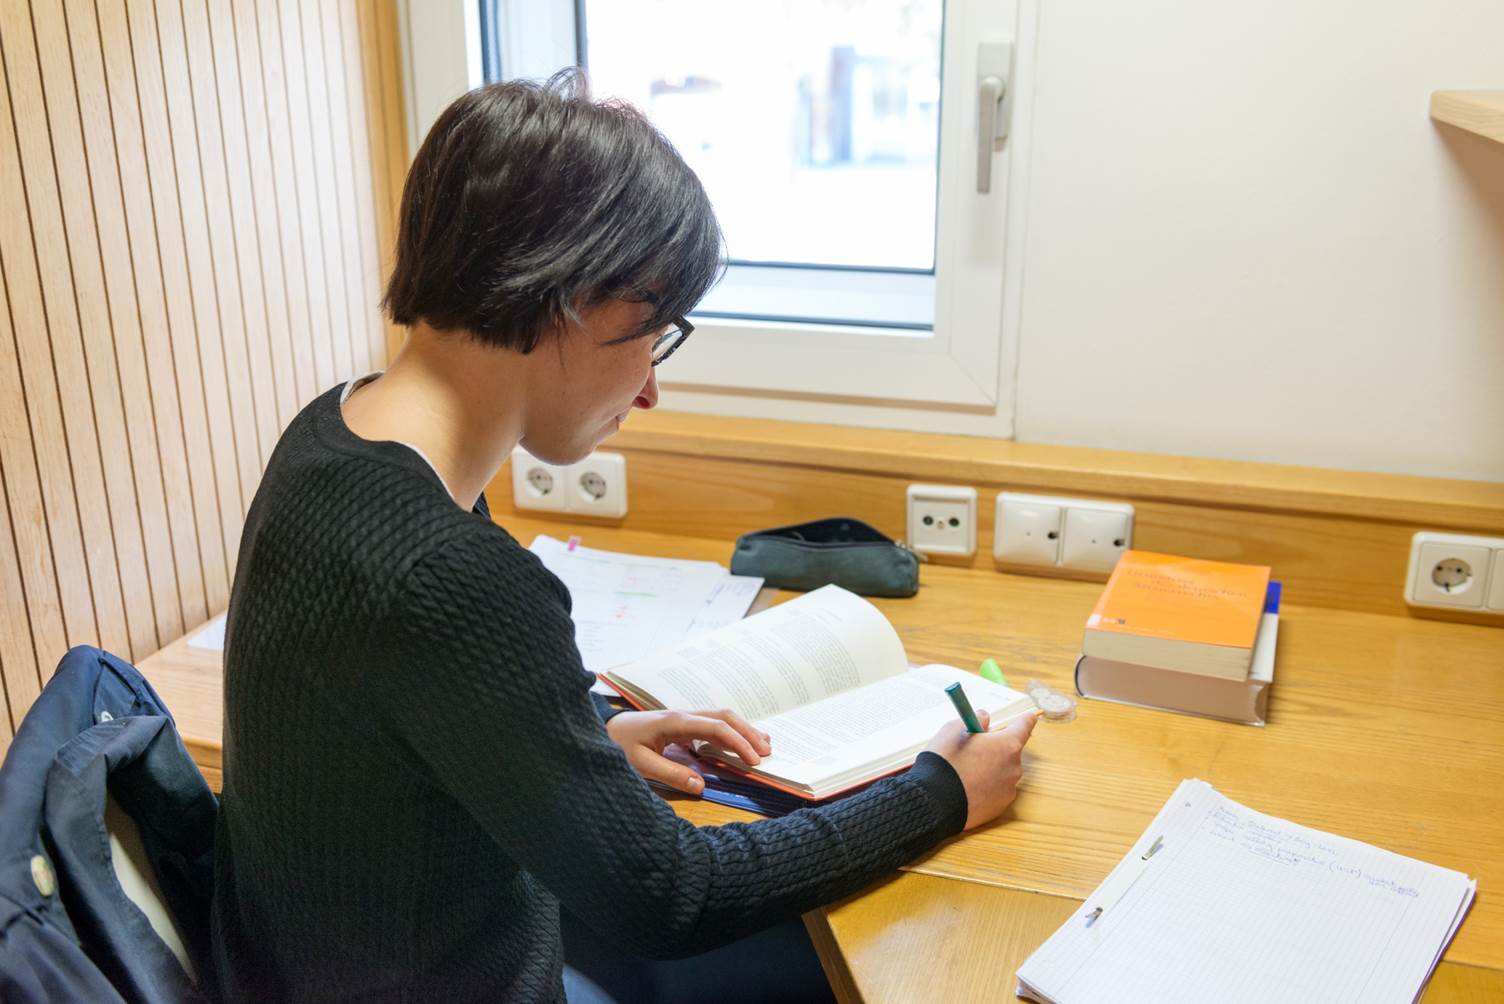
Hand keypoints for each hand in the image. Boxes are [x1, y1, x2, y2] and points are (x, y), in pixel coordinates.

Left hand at [606, 708, 772, 795]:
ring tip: (764, 746)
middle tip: (767, 754)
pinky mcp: (684, 724)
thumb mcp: (640, 764)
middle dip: (748, 733)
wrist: (604, 729)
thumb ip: (670, 774)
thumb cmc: (620, 745)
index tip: (754, 760)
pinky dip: (732, 732)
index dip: (738, 742)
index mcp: (676, 721)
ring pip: (722, 717)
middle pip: (725, 717)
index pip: (716, 727)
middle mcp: (684, 715)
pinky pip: (713, 724)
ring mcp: (685, 717)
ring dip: (744, 730)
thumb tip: (701, 786)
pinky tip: (742, 743)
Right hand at [924, 709, 1039, 829]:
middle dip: (995, 747)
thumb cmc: (944, 764)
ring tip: (965, 771)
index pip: (1025, 725)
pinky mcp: (999, 807)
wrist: (934, 803)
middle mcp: (1013, 768)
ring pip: (1002, 771)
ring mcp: (1008, 790)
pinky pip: (996, 790)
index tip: (1022, 717)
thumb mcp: (953, 729)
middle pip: (1010, 750)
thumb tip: (984, 719)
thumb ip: (975, 719)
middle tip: (973, 747)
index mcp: (1007, 745)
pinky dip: (985, 786)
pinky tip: (966, 787)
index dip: (1022, 719)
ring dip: (990, 767)